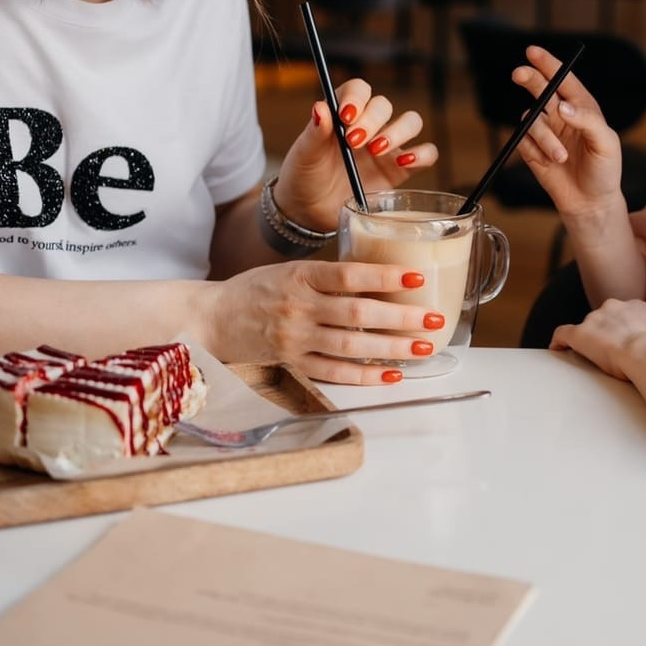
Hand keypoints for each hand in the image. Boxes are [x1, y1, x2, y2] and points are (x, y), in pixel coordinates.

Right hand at [204, 257, 447, 384]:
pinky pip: (335, 372)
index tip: (415, 275)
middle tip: (433, 319)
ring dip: (391, 348)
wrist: (213, 318)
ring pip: (351, 346)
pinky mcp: (293, 362)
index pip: (348, 274)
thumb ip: (328, 277)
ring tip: (422, 348)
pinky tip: (391, 374)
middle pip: (357, 314)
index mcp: (300, 276)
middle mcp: (298, 307)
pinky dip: (365, 375)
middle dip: (401, 317)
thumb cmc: (257, 290)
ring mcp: (295, 338)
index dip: (384, 275)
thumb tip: (381, 280)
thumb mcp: (290, 271)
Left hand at [274, 78, 438, 232]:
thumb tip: (320, 108)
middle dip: (372, 120)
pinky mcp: (400, 170)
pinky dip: (422, 154)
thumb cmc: (304, 176)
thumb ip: (314, 132)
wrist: (310, 211)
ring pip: (411, 122)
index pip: (358, 89)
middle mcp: (368, 125)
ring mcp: (387, 146)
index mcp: (343, 113)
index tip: (345, 116)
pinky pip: (426, 154)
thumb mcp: (304, 154)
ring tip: (376, 150)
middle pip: (384, 105)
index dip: (356, 98)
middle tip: (353, 141)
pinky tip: (404, 161)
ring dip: (398, 131)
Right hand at [512, 45, 622, 218]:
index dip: (548, 63)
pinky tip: (550, 165)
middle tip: (520, 74)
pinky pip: (523, 142)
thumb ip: (587, 120)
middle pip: (539, 88)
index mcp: (582, 107)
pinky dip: (535, 152)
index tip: (533, 52)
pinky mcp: (532, 150)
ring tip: (561, 157)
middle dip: (530, 79)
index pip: (563, 79)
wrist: (590, 204)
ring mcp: (545, 132)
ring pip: (531, 120)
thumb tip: (562, 106)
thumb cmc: (605, 171)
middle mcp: (561, 115)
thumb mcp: (606, 143)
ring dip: (544, 138)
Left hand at [551, 299, 645, 381]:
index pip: (624, 314)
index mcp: (636, 306)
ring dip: (588, 340)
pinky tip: (556, 351)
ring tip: (589, 358)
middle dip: (605, 333)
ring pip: (586, 327)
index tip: (625, 341)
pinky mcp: (580, 334)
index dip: (622, 328)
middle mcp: (613, 307)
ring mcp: (595, 320)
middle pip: (603, 318)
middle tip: (611, 353)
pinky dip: (559, 341)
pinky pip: (563, 334)